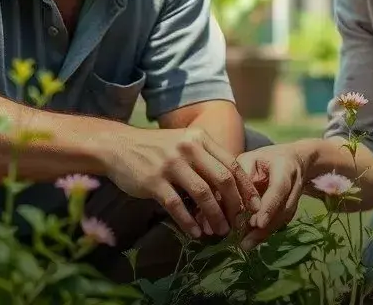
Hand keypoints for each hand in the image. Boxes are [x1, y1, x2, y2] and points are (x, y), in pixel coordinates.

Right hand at [105, 126, 261, 238]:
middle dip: (234, 205)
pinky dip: (188, 222)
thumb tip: (232, 187)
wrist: (118, 146)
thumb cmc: (156, 149)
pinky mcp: (153, 180)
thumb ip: (206, 158)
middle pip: (222, 180)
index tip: (254, 206)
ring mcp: (170, 164)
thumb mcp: (184, 143)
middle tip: (238, 222)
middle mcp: (188, 148)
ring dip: (214, 216)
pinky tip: (195, 233)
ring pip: (202, 194)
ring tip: (219, 231)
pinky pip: (177, 206)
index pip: (232, 164)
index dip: (246, 188)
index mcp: (200, 138)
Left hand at [234, 144, 306, 249]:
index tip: (258, 223)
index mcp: (284, 168)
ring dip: (265, 234)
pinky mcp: (291, 209)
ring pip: (282, 219)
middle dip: (265, 227)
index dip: (270, 206)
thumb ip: (242, 173)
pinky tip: (251, 241)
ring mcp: (295, 199)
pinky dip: (266, 233)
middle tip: (246, 241)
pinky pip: (280, 222)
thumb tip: (226, 193)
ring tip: (246, 244)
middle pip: (283, 210)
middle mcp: (294, 185)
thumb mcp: (252, 158)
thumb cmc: (266, 159)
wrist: (293, 160)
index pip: (280, 188)